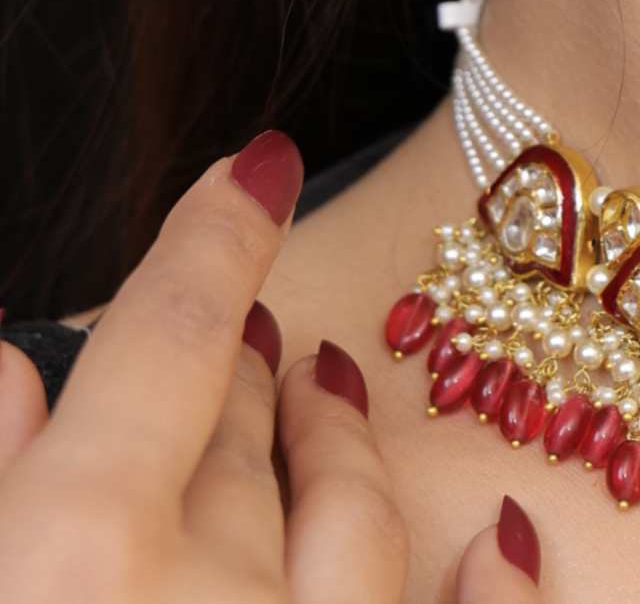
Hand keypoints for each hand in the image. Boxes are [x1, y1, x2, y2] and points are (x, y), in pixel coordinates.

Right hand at [0, 133, 544, 600]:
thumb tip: (12, 368)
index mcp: (84, 553)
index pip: (168, 337)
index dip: (215, 239)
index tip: (259, 167)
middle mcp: (216, 596)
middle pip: (241, 430)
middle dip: (239, 363)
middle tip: (242, 323)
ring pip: (354, 515)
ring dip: (338, 443)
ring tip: (324, 383)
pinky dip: (490, 591)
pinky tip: (503, 538)